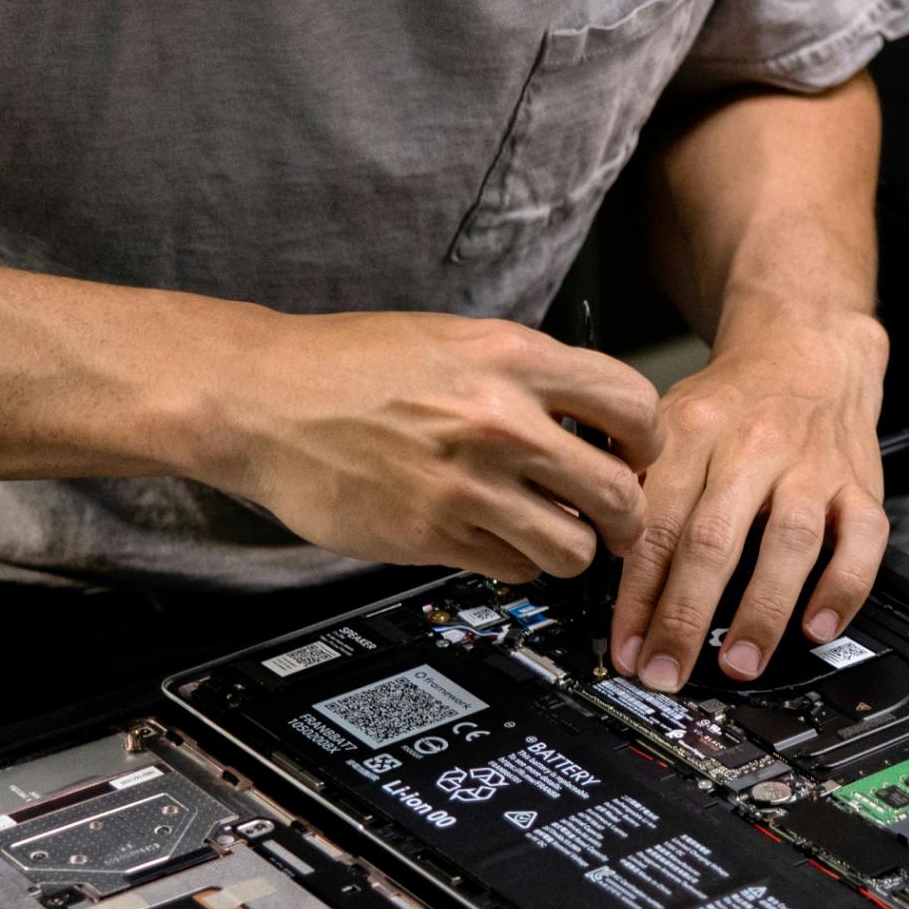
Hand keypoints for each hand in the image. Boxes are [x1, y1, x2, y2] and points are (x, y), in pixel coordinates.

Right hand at [208, 308, 661, 582]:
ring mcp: (467, 486)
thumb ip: (527, 376)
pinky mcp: (433, 536)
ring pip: (573, 549)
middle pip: (620, 492)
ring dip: (571, 549)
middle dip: (625, 514)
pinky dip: (515, 562)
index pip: (635, 405)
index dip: (646, 439)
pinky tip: (494, 539)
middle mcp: (500, 422)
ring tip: (552, 534)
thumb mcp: (454, 340)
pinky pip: (513, 569)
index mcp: (512, 358)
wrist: (262, 400)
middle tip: (611, 517)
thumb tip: (592, 420)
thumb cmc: (347, 365)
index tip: (635, 454)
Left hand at [609, 306, 887, 689]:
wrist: (803, 349)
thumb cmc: (727, 404)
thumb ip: (633, 483)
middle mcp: (752, 448)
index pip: (655, 523)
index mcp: (691, 434)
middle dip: (685, 615)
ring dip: (762, 610)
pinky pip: (862, 540)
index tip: (624, 647)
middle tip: (666, 670)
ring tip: (739, 664)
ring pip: (789, 542)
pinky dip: (844, 587)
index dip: (635, 593)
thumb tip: (584, 549)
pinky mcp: (859, 485)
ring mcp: (810, 468)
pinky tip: (818, 626)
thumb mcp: (664, 421)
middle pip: (714, 538)